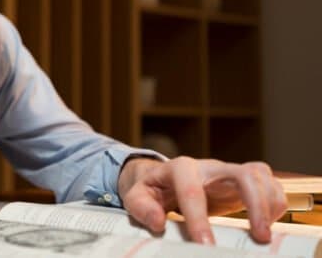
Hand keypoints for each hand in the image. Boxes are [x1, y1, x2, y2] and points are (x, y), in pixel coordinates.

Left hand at [118, 156, 287, 244]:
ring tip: (264, 234)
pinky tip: (268, 223)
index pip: (192, 190)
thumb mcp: (136, 196)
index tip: (205, 244)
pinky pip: (269, 182)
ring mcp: (228, 172)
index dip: (199, 217)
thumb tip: (158, 223)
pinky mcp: (243, 181)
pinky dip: (275, 202)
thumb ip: (142, 207)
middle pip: (242, 174)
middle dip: (254, 205)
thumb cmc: (152, 189)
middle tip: (258, 237)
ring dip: (269, 203)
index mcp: (180, 168)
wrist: (163, 179)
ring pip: (260, 175)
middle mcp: (209, 167)